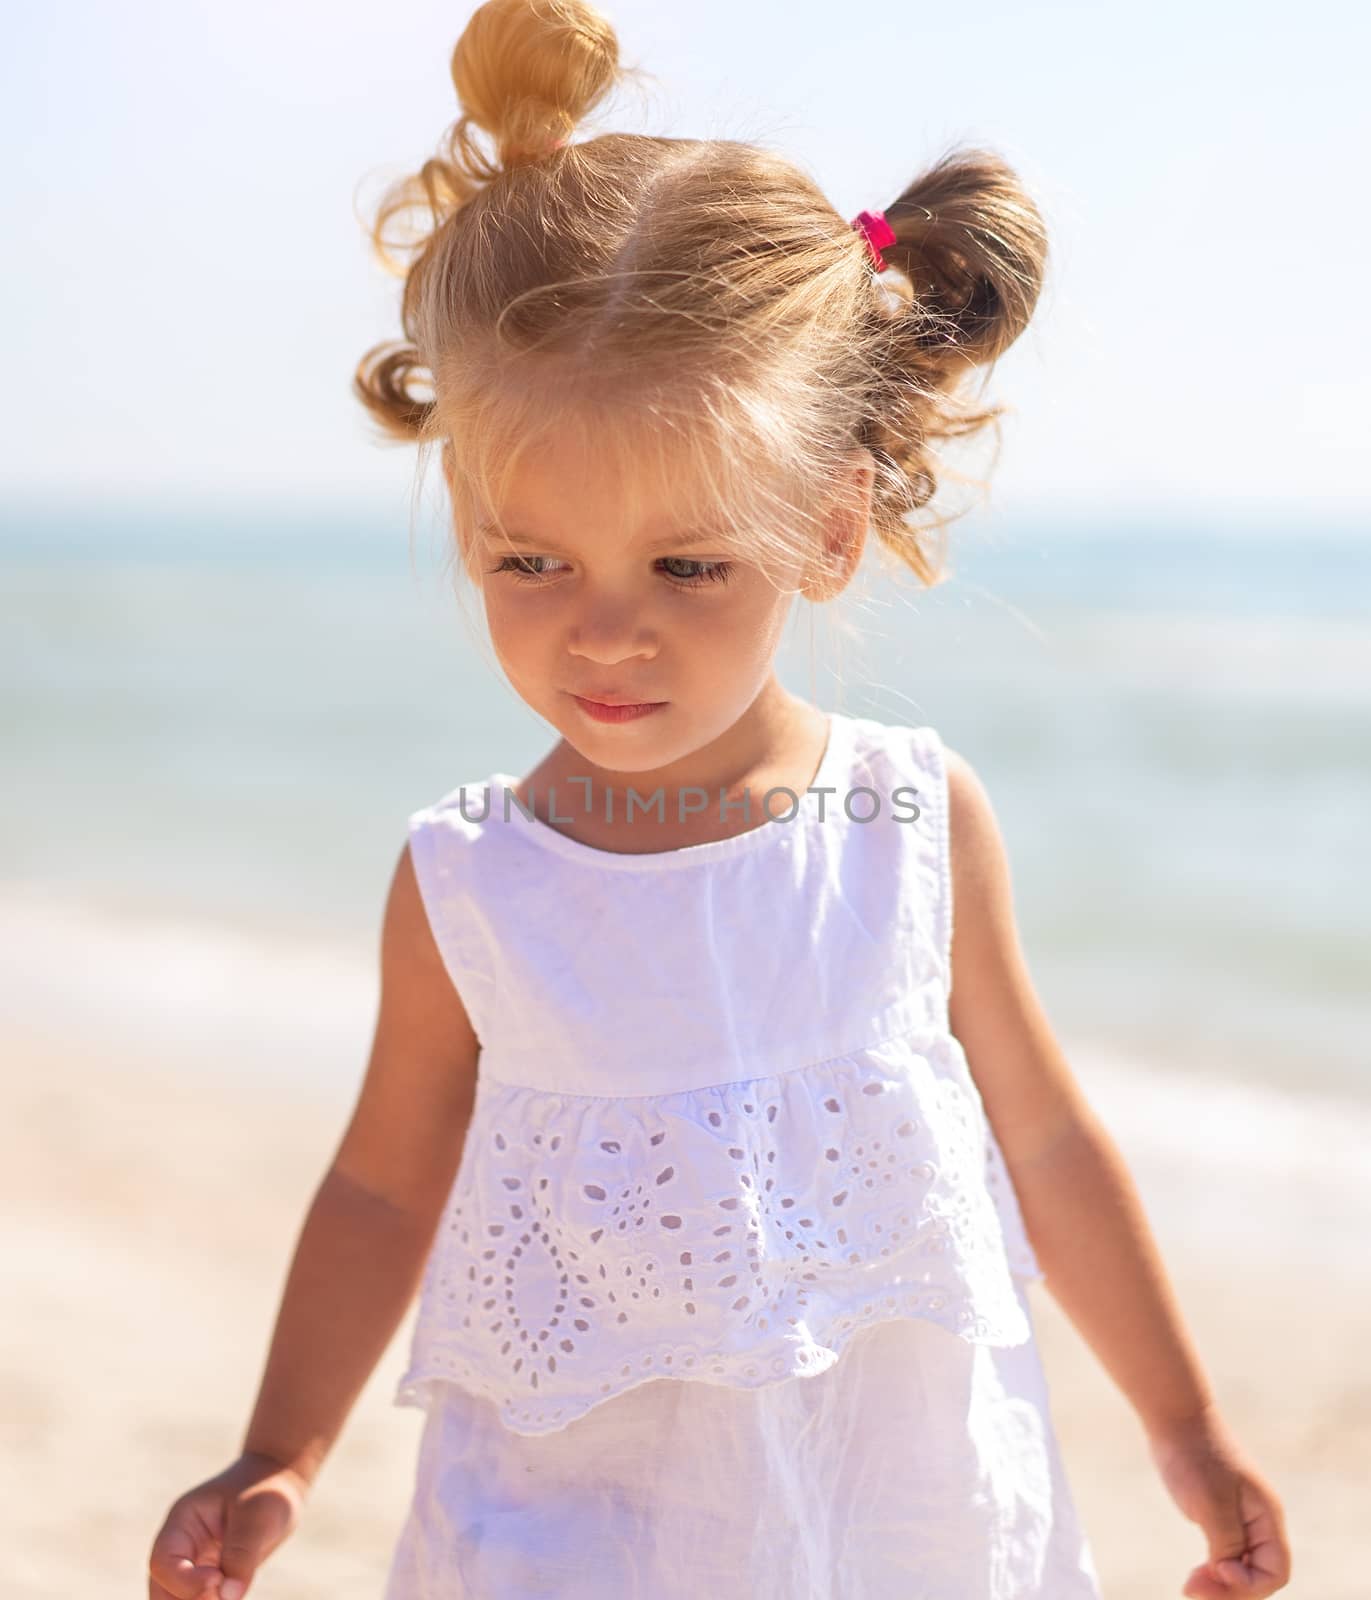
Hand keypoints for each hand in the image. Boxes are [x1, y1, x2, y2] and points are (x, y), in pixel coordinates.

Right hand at [147, 1450, 309, 1599]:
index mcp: (183, 1521)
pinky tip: (234, 1593)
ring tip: (233, 1591)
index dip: (185, 1581)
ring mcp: (194, 1564)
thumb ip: (242, 1555)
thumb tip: (229, 1598)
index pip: (164, 1562)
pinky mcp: (211, 1578)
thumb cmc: (268, 1489)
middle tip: (224, 1595)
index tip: (218, 1580)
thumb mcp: (259, 1516)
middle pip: (162, 1590)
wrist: (281, 1481)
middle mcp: (182, 1546)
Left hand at [1146, 1403, 1291, 1597]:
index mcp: (1266, 1517)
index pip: (1275, 1571)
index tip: (1217, 1571)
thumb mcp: (1211, 1502)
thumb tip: (1229, 1574)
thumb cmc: (1195, 1455)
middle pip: (1258, 1574)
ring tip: (1190, 1585)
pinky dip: (1212, 1569)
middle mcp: (1258, 1521)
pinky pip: (1225, 1554)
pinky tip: (1194, 1573)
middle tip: (1191, 1588)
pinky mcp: (1218, 1514)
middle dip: (1230, 1589)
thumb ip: (1227, 1542)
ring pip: (1240, 1567)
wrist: (1174, 1417)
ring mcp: (1239, 1519)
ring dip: (1220, 1583)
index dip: (1249, 1584)